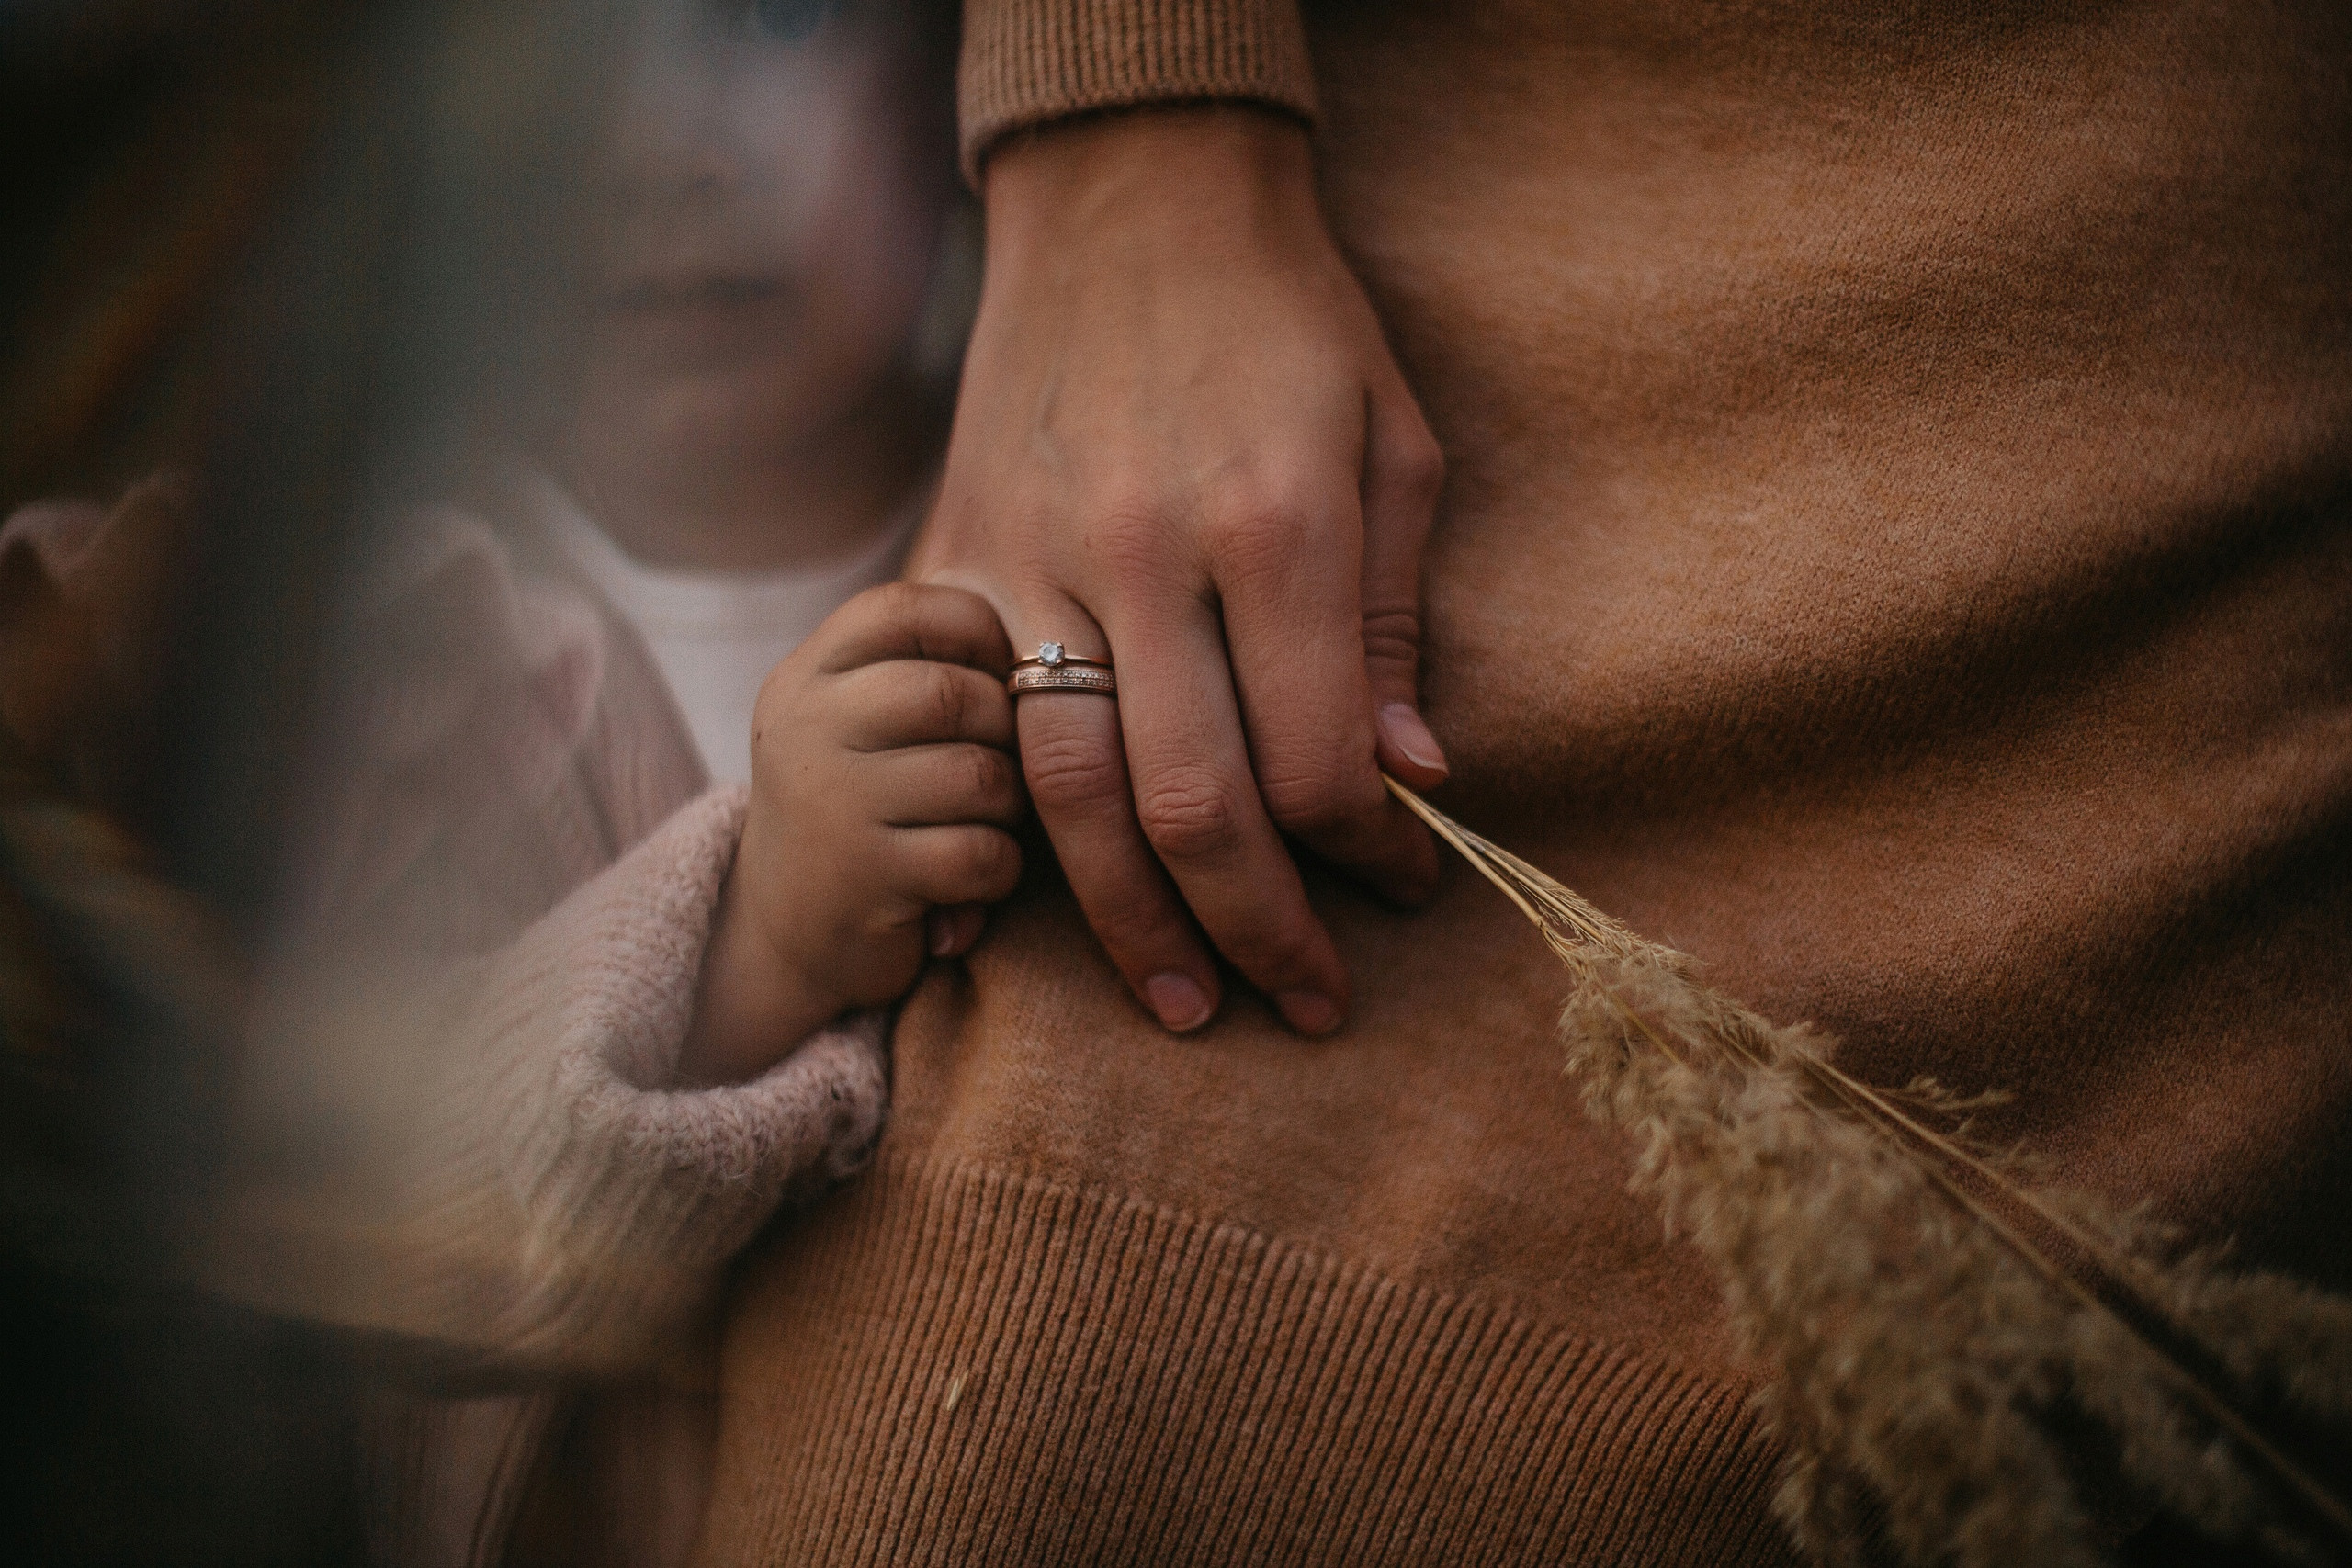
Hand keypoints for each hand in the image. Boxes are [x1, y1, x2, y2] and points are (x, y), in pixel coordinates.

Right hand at [678, 583, 1023, 1084]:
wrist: (785, 936)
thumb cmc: (864, 809)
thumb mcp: (864, 722)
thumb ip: (927, 667)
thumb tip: (1049, 639)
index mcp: (808, 676)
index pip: (905, 609)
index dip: (977, 632)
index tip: (1001, 675)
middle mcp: (805, 727)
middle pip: (952, 693)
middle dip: (1006, 733)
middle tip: (1007, 768)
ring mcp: (829, 803)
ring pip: (978, 775)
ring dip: (1009, 809)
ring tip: (988, 826)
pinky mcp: (862, 878)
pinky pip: (979, 853)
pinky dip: (998, 872)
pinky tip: (972, 884)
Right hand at [914, 104, 1448, 1036]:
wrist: (1128, 200)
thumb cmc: (1289, 319)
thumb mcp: (1392, 442)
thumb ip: (1394, 623)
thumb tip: (1410, 783)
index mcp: (1275, 521)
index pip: (1317, 760)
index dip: (1368, 858)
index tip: (1402, 888)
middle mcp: (1143, 551)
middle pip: (1193, 806)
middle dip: (1259, 932)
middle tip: (1308, 1002)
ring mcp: (1031, 557)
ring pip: (1069, 794)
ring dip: (1132, 921)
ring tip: (1185, 1003)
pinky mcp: (956, 555)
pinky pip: (983, 730)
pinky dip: (1026, 829)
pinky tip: (1064, 895)